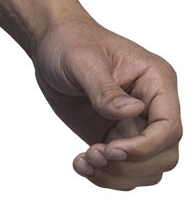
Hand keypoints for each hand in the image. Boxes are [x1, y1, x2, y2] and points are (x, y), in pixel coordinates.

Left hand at [32, 14, 181, 189]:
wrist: (50, 45)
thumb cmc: (70, 42)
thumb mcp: (82, 60)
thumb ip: (105, 89)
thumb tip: (132, 112)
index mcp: (156, 81)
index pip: (169, 128)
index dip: (145, 147)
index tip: (110, 149)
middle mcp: (153, 106)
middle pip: (165, 156)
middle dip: (130, 166)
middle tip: (93, 155)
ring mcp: (137, 125)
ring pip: (148, 171)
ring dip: (117, 176)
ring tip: (84, 160)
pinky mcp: (119, 139)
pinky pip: (126, 171)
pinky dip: (105, 177)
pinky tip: (80, 163)